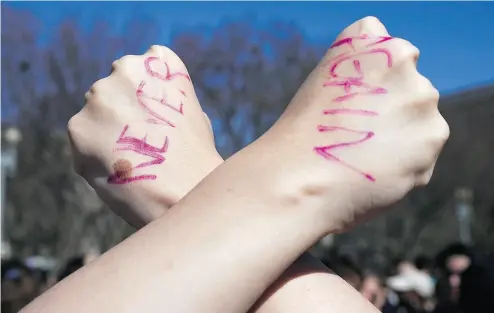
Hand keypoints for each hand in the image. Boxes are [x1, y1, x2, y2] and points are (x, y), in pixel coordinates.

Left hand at [68, 45, 221, 227]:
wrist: (184, 193)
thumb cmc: (196, 159)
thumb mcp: (192, 114)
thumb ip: (162, 100)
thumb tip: (141, 111)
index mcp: (158, 62)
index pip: (143, 64)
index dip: (147, 94)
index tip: (155, 116)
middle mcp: (125, 69)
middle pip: (113, 89)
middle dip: (120, 112)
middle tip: (138, 143)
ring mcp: (99, 96)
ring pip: (94, 115)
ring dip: (104, 133)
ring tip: (129, 160)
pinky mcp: (78, 126)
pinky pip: (83, 140)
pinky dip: (93, 156)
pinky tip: (118, 170)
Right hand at [253, 17, 448, 231]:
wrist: (305, 177)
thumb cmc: (304, 130)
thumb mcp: (325, 78)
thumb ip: (365, 70)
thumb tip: (386, 87)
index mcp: (372, 41)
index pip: (392, 57)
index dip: (372, 85)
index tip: (353, 104)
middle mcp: (406, 63)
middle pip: (409, 89)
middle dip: (394, 109)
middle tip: (360, 132)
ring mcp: (423, 98)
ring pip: (420, 121)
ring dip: (404, 136)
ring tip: (367, 155)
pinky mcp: (434, 135)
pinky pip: (424, 152)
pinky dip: (408, 164)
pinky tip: (378, 169)